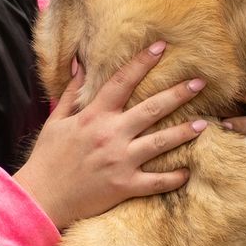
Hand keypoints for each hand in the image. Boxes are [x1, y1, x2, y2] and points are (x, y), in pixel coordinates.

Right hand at [12, 40, 206, 230]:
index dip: (142, 62)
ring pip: (160, 142)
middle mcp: (111, 135)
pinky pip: (156, 181)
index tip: (161, 47)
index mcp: (93, 116)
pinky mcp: (124, 186)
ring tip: (204, 124)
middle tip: (200, 82)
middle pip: (151, 109)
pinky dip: (174, 177)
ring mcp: (120, 161)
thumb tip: (81, 64)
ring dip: (184, 132)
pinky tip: (187, 171)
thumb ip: (72, 93)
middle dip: (178, 94)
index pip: (121, 82)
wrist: (41, 198)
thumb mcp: (56, 121)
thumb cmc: (47, 159)